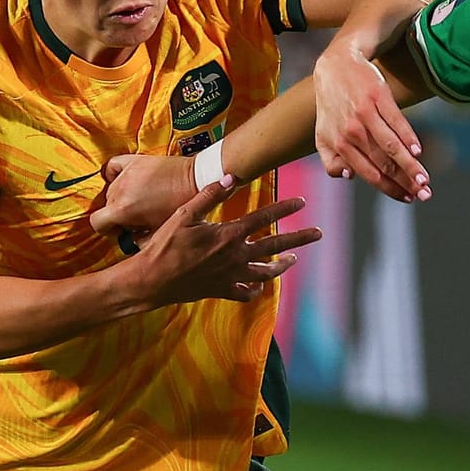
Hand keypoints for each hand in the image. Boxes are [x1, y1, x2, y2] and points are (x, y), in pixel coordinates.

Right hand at [91, 154, 195, 235]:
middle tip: (136, 215)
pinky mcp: (135, 161)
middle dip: (118, 213)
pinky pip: (113, 166)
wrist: (197, 181)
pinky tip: (124, 179)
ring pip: (110, 188)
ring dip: (120, 195)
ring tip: (137, 199)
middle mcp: (120, 190)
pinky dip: (114, 173)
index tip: (121, 229)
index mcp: (124, 209)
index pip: (97, 222)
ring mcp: (127, 174)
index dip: (108, 229)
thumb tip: (129, 235)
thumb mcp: (158, 228)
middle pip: (106, 205)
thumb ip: (137, 234)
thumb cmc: (181, 206)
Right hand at [128, 178, 321, 306]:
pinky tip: (260, 286)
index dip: (284, 208)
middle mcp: (235, 257)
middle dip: (299, 239)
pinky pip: (245, 293)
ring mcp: (230, 276)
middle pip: (275, 246)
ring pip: (265, 273)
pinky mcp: (221, 291)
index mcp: (228, 235)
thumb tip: (231, 177)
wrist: (151, 281)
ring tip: (293, 260)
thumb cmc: (164, 245)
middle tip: (318, 234)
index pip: (264, 218)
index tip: (301, 202)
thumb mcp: (184, 214)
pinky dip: (255, 290)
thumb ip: (209, 195)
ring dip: (282, 266)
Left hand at [313, 45, 429, 201]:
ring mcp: (365, 114)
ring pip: (391, 146)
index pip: (369, 174)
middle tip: (424, 195)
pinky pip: (396, 121)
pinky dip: (408, 137)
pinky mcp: (378, 97)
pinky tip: (418, 151)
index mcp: (339, 145)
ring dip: (410, 166)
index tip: (407, 198)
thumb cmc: (332, 105)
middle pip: (383, 164)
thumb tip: (350, 177)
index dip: (389, 188)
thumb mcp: (323, 135)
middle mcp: (351, 132)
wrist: (336, 66)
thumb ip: (331, 161)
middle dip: (405, 182)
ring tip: (425, 180)